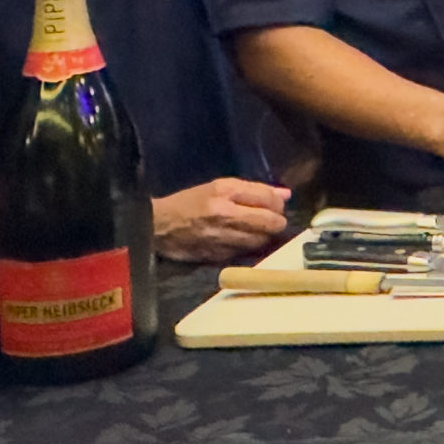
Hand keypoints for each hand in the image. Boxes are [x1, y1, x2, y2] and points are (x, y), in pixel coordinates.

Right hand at [152, 179, 291, 262]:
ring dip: (264, 236)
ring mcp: (221, 238)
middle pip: (270, 222)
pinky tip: (242, 240)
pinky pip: (245, 252)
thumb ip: (254, 190)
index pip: (268, 198)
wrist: (157, 226)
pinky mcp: (217, 256)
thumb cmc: (190, 202)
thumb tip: (286, 195)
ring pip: (261, 240)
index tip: (276, 206)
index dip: (278, 203)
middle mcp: (225, 215)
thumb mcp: (219, 187)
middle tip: (271, 220)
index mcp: (225, 193)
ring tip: (256, 230)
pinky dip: (248, 247)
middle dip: (277, 221)